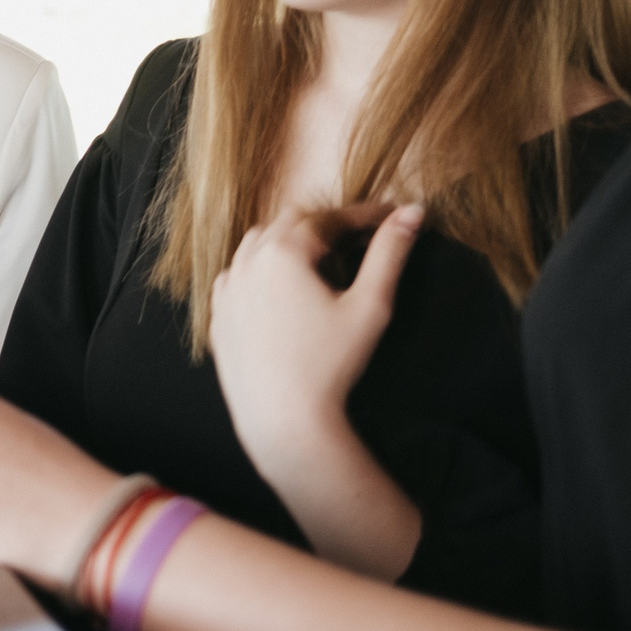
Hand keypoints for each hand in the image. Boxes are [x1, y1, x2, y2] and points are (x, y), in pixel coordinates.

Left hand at [208, 203, 420, 473]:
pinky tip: (286, 290)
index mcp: (283, 251)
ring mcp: (227, 287)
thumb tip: (413, 212)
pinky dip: (263, 271)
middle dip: (328, 225)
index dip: (365, 216)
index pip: (331, 218)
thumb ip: (390, 253)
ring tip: (324, 263)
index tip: (391, 216)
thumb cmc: (331, 365)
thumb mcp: (370, 306)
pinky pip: (239, 276)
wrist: (282, 419)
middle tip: (360, 239)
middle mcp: (247, 261)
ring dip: (291, 243)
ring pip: (260, 244)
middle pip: (292, 223)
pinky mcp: (218, 314)